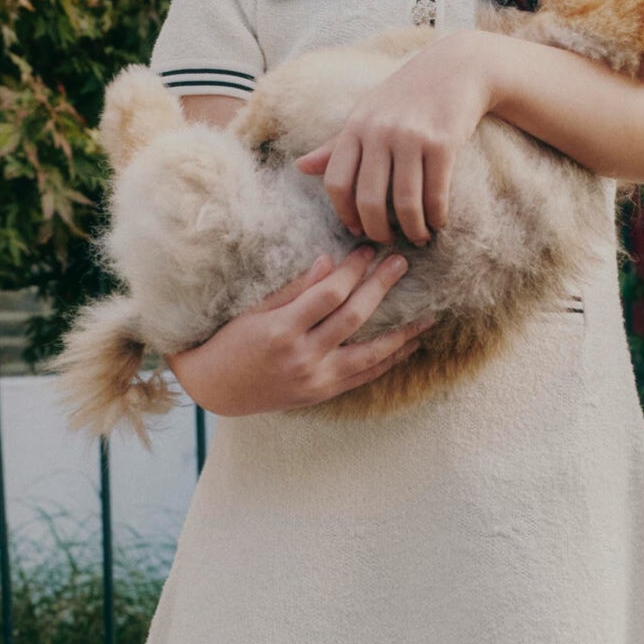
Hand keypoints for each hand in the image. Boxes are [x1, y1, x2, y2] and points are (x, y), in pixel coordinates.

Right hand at [168, 247, 429, 417]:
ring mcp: (315, 379)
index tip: (367, 250)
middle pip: (354, 317)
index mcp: (282, 331)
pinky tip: (408, 346)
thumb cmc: (230, 342)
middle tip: (403, 264)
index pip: (329, 295)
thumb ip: (294, 289)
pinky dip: (388, 361)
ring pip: (370, 354)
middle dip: (381, 287)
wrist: (215, 389)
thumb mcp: (254, 311)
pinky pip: (364, 376)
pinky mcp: (322, 393)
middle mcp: (303, 357)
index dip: (352, 270)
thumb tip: (329, 262)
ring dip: (402, 333)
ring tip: (428, 315)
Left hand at [297, 31, 496, 247]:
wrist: (457, 67)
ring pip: (405, 202)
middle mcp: (380, 132)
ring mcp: (412, 137)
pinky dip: (436, 216)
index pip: (336, 182)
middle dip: (377, 230)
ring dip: (412, 229)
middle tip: (386, 240)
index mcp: (356, 127)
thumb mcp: (367, 113)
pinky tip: (437, 221)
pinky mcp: (443, 143)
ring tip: (418, 237)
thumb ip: (336, 145)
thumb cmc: (406, 95)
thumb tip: (300, 167)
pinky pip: (436, 193)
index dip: (344, 213)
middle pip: (369, 199)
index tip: (356, 229)